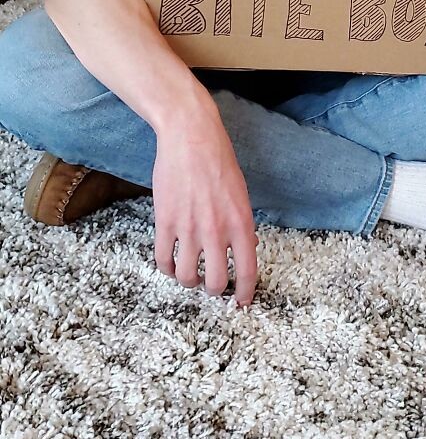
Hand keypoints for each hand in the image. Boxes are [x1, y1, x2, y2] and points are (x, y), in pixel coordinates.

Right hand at [152, 97, 257, 305]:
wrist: (191, 136)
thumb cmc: (219, 160)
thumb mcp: (241, 193)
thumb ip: (243, 223)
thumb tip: (247, 248)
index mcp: (242, 222)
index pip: (248, 271)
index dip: (245, 293)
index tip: (241, 302)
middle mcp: (217, 230)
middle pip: (215, 283)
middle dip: (214, 290)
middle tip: (212, 284)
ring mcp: (189, 228)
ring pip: (187, 277)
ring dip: (189, 281)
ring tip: (191, 274)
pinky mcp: (165, 222)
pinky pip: (163, 260)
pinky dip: (167, 268)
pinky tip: (171, 263)